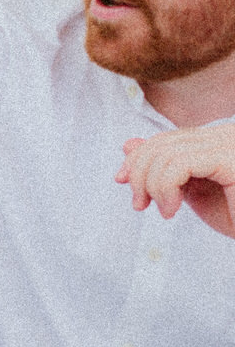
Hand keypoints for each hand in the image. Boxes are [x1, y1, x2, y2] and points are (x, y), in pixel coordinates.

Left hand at [120, 128, 234, 238]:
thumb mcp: (191, 190)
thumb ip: (164, 167)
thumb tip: (128, 143)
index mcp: (217, 139)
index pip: (166, 138)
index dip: (138, 157)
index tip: (122, 181)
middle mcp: (225, 134)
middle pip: (162, 142)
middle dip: (139, 173)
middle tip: (140, 204)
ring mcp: (229, 144)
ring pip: (166, 153)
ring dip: (152, 185)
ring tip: (164, 211)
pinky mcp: (230, 159)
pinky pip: (179, 164)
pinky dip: (164, 187)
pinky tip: (172, 209)